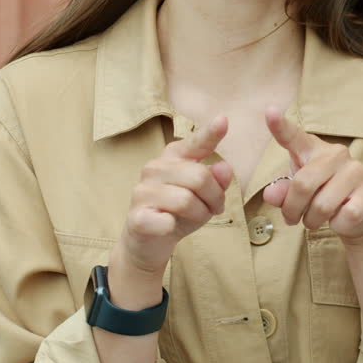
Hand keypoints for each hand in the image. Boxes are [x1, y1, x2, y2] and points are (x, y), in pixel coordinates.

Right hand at [117, 115, 233, 275]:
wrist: (149, 242)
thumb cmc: (179, 213)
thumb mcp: (204, 196)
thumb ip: (216, 180)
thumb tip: (225, 167)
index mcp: (172, 158)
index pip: (194, 143)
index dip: (210, 134)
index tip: (223, 120)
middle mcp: (154, 168)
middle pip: (200, 177)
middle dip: (214, 198)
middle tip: (214, 209)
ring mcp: (143, 191)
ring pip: (187, 200)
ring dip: (200, 215)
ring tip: (195, 219)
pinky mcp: (137, 217)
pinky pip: (166, 220)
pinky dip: (174, 227)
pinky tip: (169, 227)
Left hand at [261, 106, 362, 241]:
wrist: (358, 214)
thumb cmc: (321, 195)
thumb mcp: (296, 194)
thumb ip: (282, 192)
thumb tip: (271, 194)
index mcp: (312, 149)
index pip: (293, 136)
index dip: (279, 126)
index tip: (270, 111)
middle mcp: (336, 153)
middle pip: (303, 184)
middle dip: (293, 209)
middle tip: (293, 219)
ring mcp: (357, 170)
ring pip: (323, 205)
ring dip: (312, 220)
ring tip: (315, 219)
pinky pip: (345, 216)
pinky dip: (336, 225)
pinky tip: (340, 219)